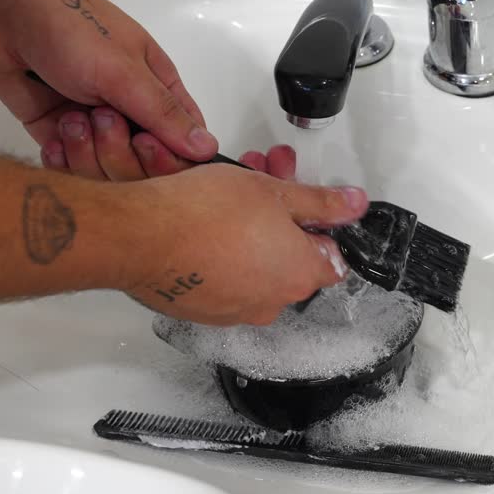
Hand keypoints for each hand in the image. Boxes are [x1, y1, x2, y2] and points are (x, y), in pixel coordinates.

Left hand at [0, 0, 214, 177]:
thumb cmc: (72, 29)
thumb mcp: (123, 70)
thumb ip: (164, 114)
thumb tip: (209, 149)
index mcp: (158, 90)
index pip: (182, 144)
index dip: (170, 158)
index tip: (145, 144)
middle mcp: (130, 112)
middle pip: (143, 167)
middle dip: (120, 152)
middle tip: (99, 118)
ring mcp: (93, 125)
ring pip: (105, 173)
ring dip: (86, 153)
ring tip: (69, 119)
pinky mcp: (56, 132)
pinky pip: (69, 170)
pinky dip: (62, 161)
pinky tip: (53, 138)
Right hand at [124, 163, 365, 324]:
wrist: (139, 238)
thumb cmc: (202, 214)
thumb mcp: (272, 191)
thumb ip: (319, 201)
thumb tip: (354, 205)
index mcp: (300, 275)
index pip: (332, 258)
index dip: (320, 225)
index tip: (303, 204)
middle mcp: (272, 302)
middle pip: (291, 259)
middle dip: (281, 218)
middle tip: (262, 182)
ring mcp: (235, 311)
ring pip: (256, 267)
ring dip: (251, 233)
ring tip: (228, 195)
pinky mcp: (202, 311)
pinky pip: (224, 281)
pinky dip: (222, 256)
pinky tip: (206, 225)